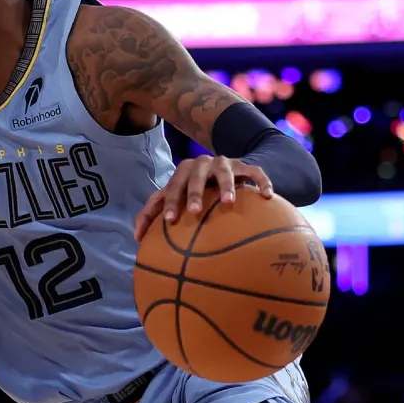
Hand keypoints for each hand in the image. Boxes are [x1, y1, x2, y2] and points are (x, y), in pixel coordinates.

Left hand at [133, 156, 273, 239]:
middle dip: (194, 193)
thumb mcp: (174, 198)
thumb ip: (153, 214)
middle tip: (194, 212)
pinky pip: (255, 172)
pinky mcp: (245, 166)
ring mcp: (224, 164)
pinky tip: (267, 196)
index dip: (170, 202)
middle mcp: (202, 164)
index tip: (169, 221)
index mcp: (182, 172)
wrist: (224, 170)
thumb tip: (136, 238)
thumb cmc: (194, 191)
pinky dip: (261, 181)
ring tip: (228, 202)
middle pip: (195, 176)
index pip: (173, 187)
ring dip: (225, 185)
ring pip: (224, 172)